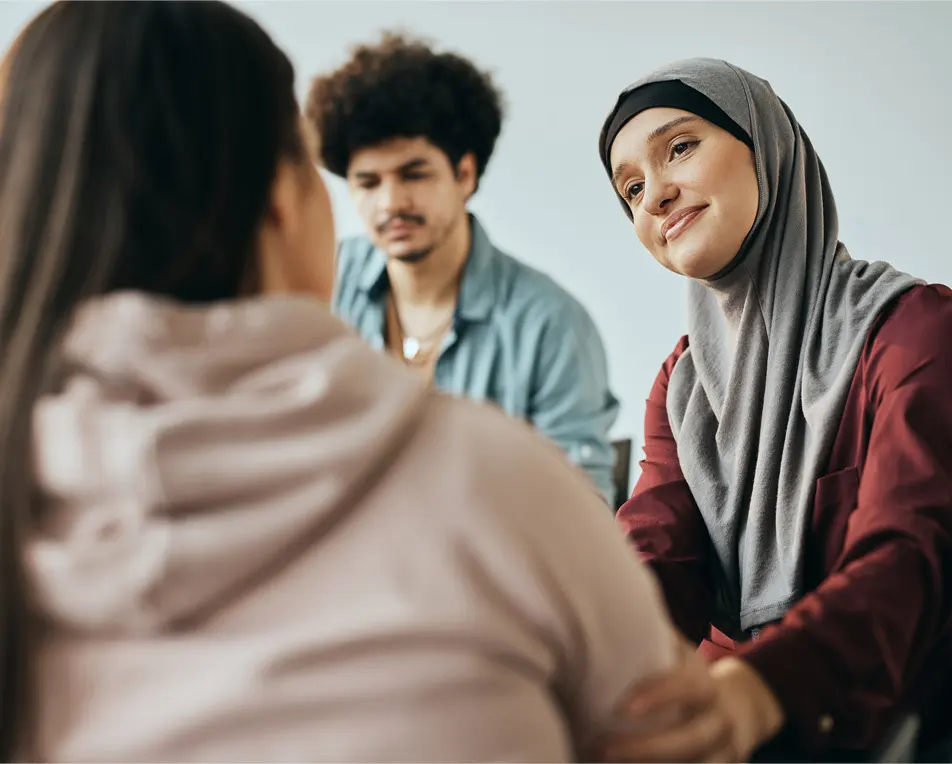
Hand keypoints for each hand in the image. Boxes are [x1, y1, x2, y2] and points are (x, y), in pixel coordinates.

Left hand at [598, 642, 783, 762]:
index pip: (689, 686)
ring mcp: (724, 751)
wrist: (741, 705)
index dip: (660, 696)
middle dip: (646, 748)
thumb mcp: (677, 655)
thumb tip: (606, 614)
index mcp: (706, 683)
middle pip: (691, 739)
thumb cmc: (686, 675)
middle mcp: (720, 719)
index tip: (621, 710)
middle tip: (601, 748)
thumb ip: (652, 641)